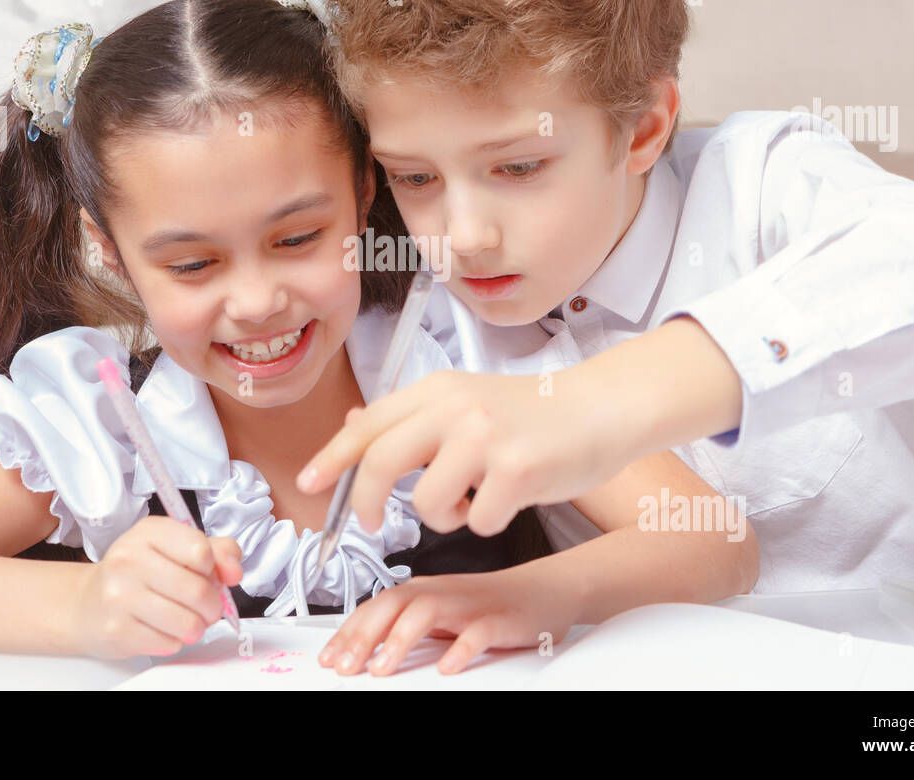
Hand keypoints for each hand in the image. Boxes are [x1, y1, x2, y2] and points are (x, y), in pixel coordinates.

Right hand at [67, 517, 241, 659]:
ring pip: (188, 622)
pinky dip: (174, 640)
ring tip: (187, 620)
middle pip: (198, 590)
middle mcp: (129, 559)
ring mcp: (120, 595)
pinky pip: (169, 643)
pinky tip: (161, 629)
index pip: (201, 551)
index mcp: (150, 532)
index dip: (213, 568)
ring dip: (197, 627)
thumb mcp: (175, 548)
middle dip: (213, 606)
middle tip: (207, 607)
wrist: (87, 604)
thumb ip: (217, 551)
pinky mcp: (117, 630)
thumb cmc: (138, 574)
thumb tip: (234, 571)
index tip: (206, 574)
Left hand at [297, 368, 616, 536]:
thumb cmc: (535, 412)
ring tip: (471, 501)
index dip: (333, 456)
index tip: (310, 481)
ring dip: (444, 518)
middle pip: (381, 461)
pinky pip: (478, 523)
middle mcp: (457, 407)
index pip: (369, 423)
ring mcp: (487, 437)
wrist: (603, 408)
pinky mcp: (518, 470)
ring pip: (428, 502)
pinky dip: (488, 523)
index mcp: (439, 389)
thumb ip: (414, 416)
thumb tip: (353, 423)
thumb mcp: (468, 399)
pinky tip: (508, 500)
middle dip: (365, 502)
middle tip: (371, 524)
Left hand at [318, 566, 579, 675]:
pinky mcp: (499, 619)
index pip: (377, 605)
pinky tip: (447, 667)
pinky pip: (477, 632)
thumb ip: (406, 625)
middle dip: (364, 635)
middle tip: (346, 666)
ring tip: (382, 669)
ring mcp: (469, 604)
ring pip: (427, 613)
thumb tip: (364, 649)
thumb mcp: (440, 613)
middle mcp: (441, 592)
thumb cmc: (487, 604)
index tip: (330, 657)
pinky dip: (460, 649)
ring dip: (400, 640)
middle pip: (394, 605)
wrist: (542, 591)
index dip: (349, 631)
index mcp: (423, 590)